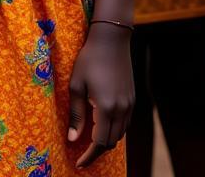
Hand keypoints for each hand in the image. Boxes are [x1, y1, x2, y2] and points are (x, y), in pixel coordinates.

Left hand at [67, 23, 134, 167]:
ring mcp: (130, 106)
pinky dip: (114, 131)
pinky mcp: (132, 100)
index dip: (89, 156)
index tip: (79, 163)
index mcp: (105, 108)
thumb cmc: (88, 60)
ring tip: (90, 144)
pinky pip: (125, 124)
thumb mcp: (76, 85)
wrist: (111, 41)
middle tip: (82, 157)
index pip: (99, 142)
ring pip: (120, 135)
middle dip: (97, 153)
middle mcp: (121, 110)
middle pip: (111, 142)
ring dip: (106, 142)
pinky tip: (102, 128)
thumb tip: (72, 139)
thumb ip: (76, 114)